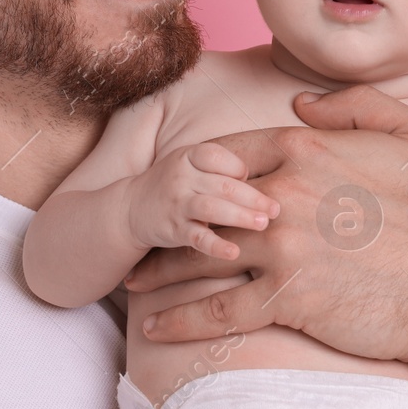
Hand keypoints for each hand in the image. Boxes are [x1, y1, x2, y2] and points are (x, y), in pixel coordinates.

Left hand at [124, 85, 407, 369]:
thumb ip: (356, 107)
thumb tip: (301, 106)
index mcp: (306, 149)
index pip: (230, 154)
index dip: (199, 172)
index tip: (178, 187)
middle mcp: (284, 192)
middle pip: (205, 204)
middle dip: (169, 220)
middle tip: (143, 236)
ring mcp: (282, 246)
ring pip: (201, 255)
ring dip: (161, 271)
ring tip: (136, 282)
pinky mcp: (287, 298)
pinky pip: (216, 311)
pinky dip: (180, 322)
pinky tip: (155, 329)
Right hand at [124, 141, 278, 259]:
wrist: (130, 208)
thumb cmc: (175, 185)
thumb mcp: (191, 165)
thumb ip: (223, 168)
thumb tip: (270, 178)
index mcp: (189, 156)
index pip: (220, 157)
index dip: (242, 170)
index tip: (261, 182)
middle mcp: (181, 176)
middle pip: (223, 184)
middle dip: (253, 197)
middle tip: (277, 208)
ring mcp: (176, 203)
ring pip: (212, 208)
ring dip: (240, 216)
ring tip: (263, 224)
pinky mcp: (172, 230)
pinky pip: (196, 237)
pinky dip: (216, 246)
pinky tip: (234, 252)